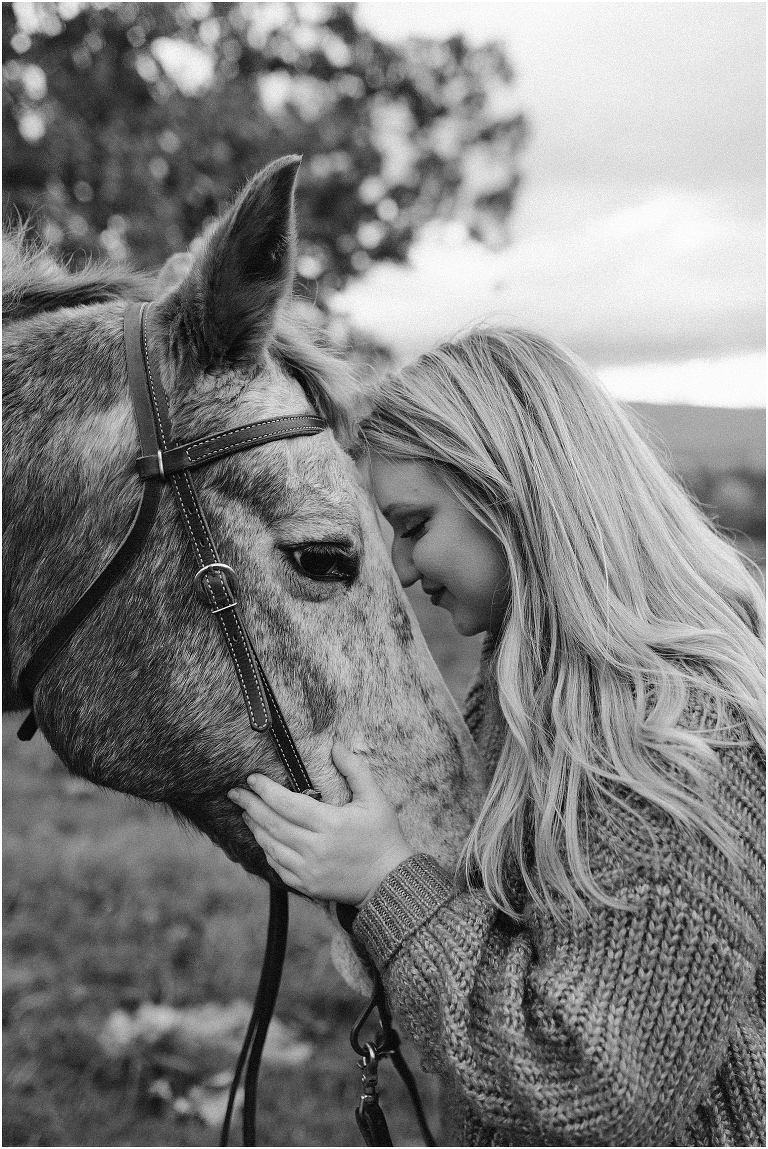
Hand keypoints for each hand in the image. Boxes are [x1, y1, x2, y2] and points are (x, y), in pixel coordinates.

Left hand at [228, 744, 415, 906]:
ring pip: (271, 846)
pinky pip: (278, 867)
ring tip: (245, 812)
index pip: (288, 804)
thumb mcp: (375, 798)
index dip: (266, 790)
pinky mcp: (308, 886)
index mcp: (331, 824)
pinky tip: (262, 838)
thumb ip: (355, 769)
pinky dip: (267, 850)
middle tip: (235, 793)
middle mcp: (316, 849)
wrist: (390, 881)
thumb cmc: (383, 836)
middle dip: (251, 806)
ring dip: (255, 827)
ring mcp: (309, 870)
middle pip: (273, 824)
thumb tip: (335, 745)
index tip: (251, 778)